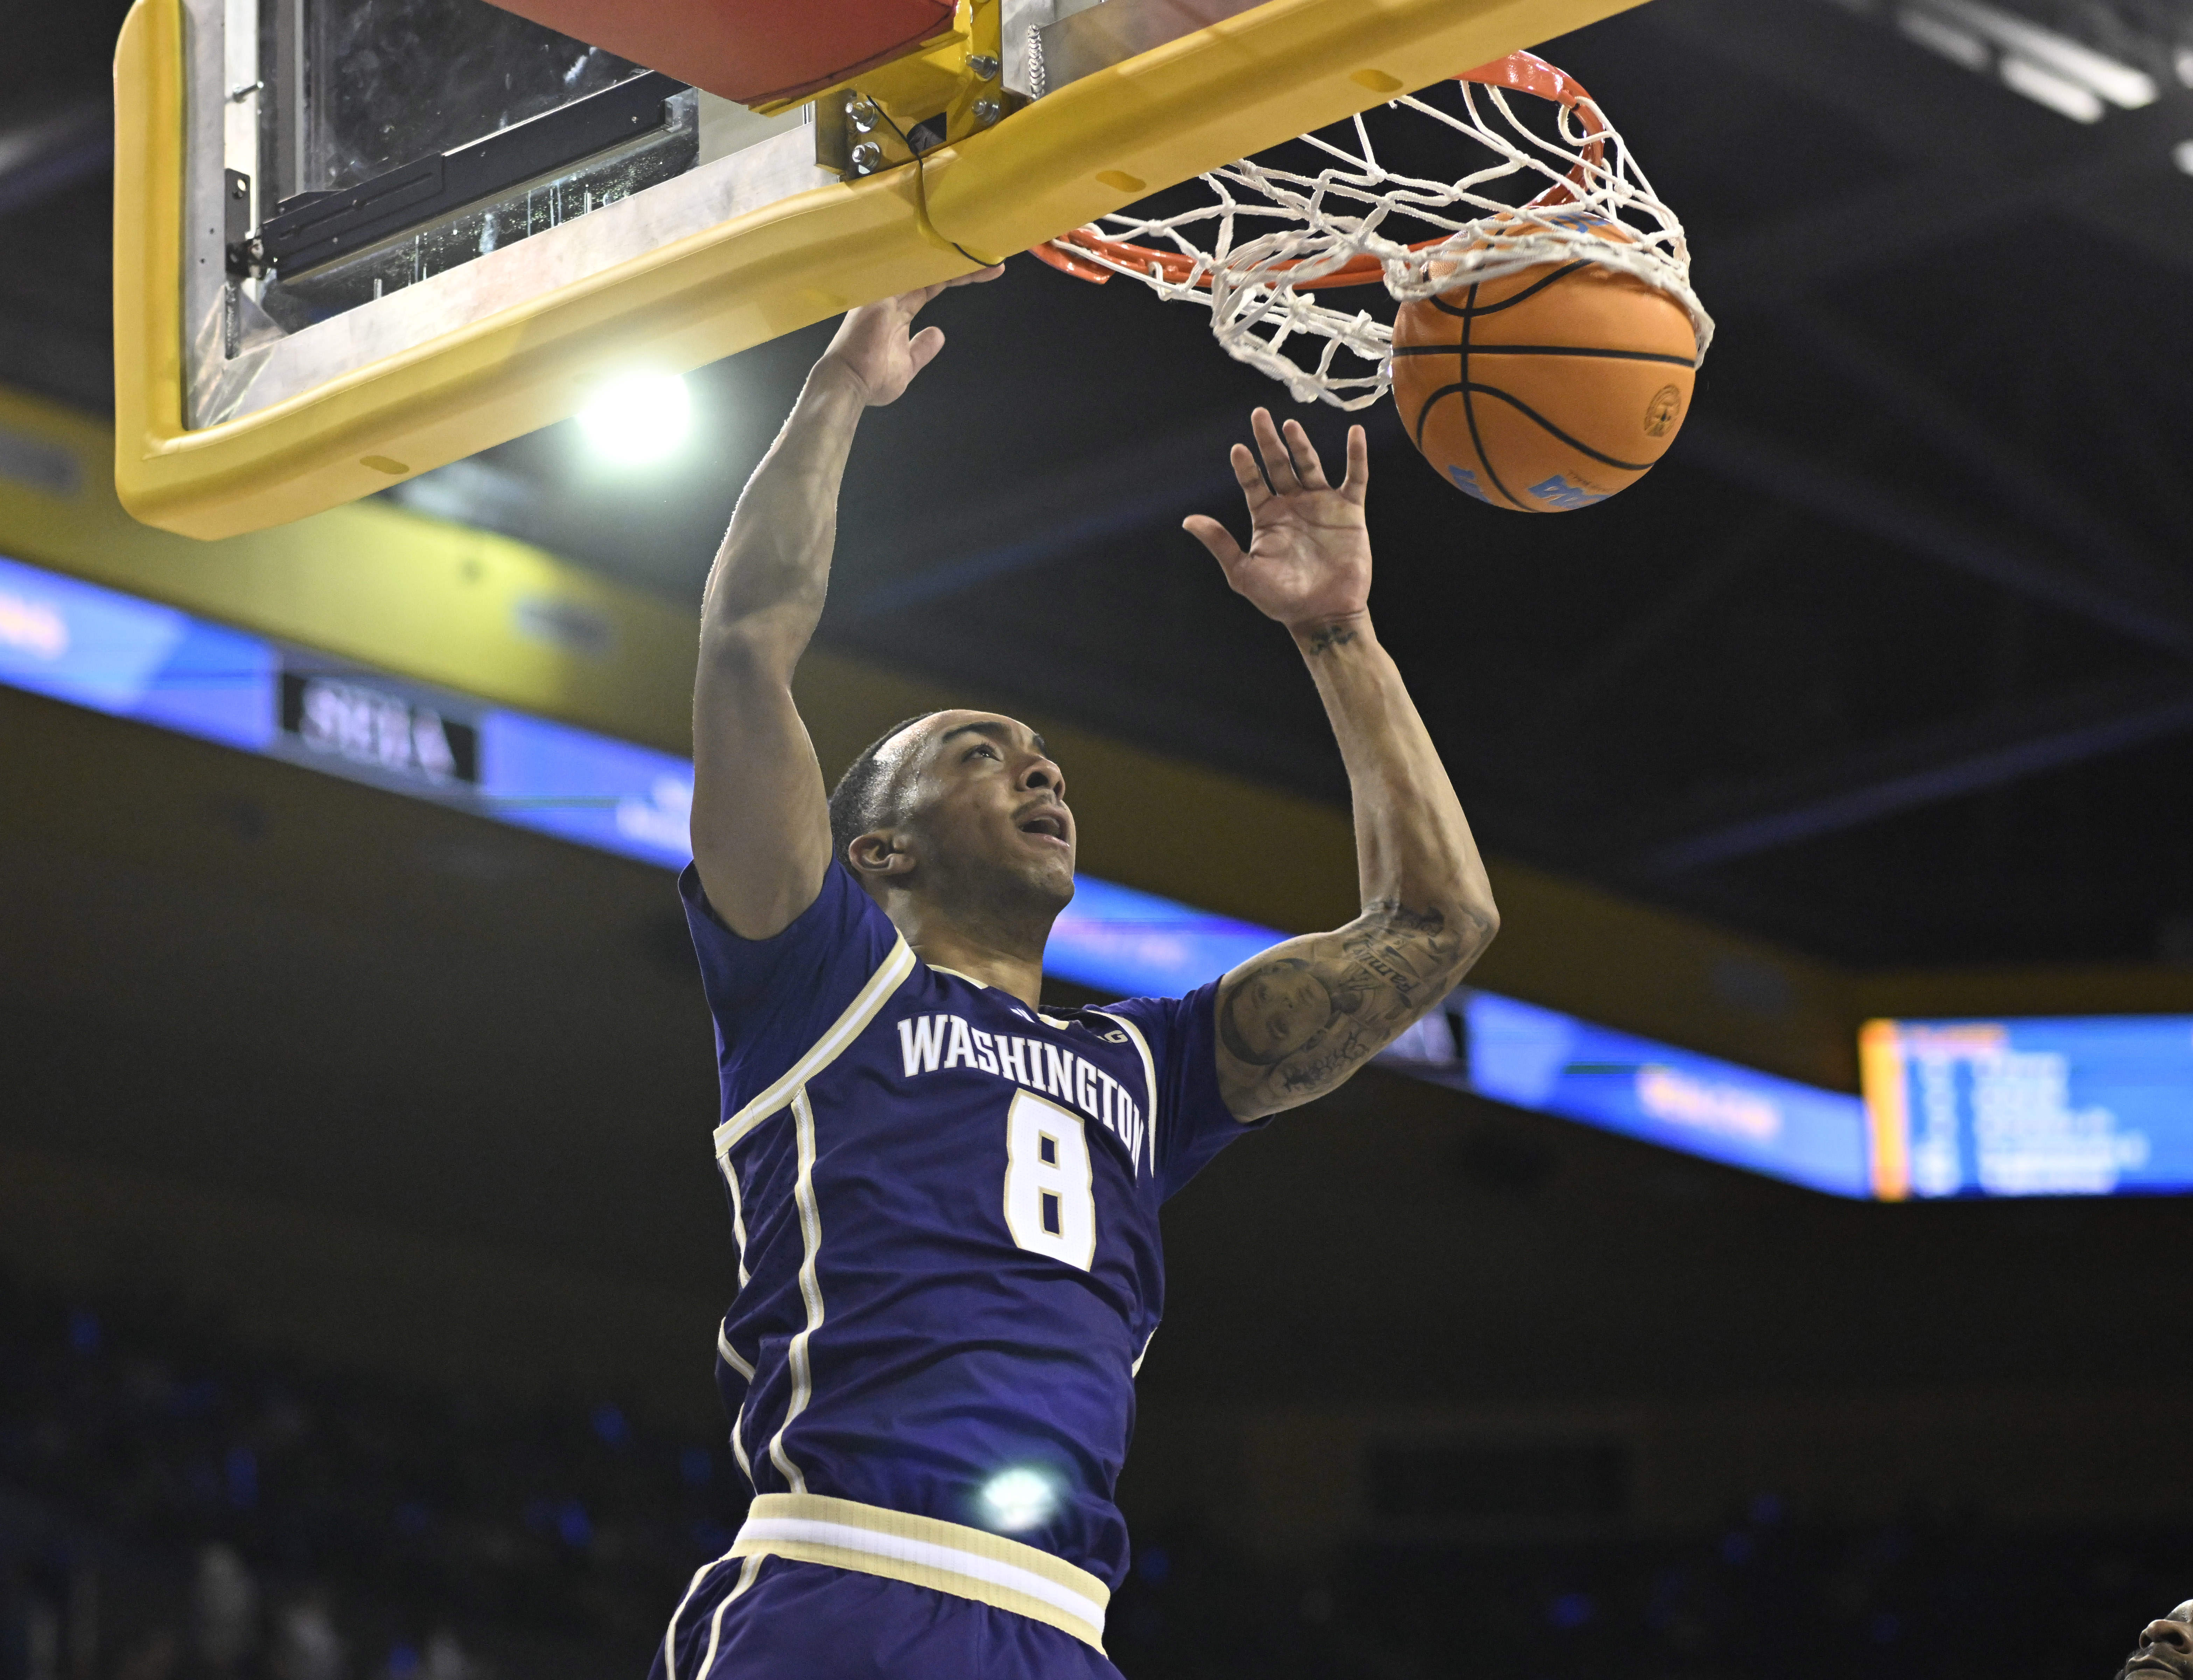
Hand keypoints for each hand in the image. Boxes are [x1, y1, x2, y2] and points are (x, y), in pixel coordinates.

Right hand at [818, 265, 1004, 405]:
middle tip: (993, 257)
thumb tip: (938, 334)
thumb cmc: (872, 379)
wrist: (850, 384)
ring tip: (983, 253)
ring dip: (952, 258)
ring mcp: (886, 291)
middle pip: (932, 270)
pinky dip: (928, 260)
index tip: (987, 272)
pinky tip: (953, 251)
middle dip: (962, 262)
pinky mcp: (881, 291)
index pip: (933, 285)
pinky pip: (907, 267)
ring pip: (922, 264)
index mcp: (899, 312)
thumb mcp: (908, 365)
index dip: (958, 278)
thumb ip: (922, 348)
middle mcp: (893, 296)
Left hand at [1184, 409, 1370, 639]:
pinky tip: (1355, 433)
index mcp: (1267, 517)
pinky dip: (1357, 456)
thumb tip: (1187, 520)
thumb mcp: (1243, 572)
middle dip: (1269, 442)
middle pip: (1279, 465)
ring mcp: (1321, 505)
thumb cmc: (1281, 600)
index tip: (1238, 449)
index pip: (1253, 483)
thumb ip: (1220, 543)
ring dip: (1301, 445)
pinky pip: (1355, 478)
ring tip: (1290, 426)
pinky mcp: (1349, 512)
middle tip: (1259, 415)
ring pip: (1310, 465)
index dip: (1246, 467)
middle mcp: (1292, 505)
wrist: (1322, 615)